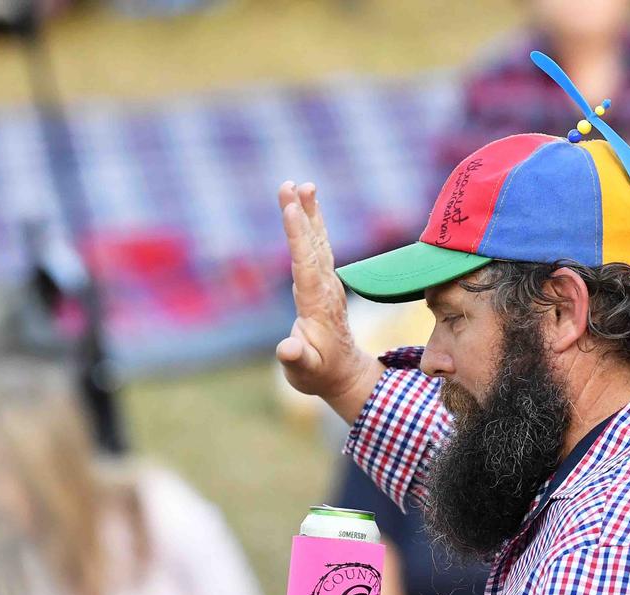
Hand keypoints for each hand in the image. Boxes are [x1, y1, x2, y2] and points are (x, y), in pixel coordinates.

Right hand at [275, 181, 383, 422]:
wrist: (344, 374)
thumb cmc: (319, 374)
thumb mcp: (304, 373)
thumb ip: (296, 359)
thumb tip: (286, 349)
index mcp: (317, 304)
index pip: (305, 264)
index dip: (297, 236)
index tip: (290, 209)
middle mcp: (324, 288)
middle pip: (312, 245)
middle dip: (301, 214)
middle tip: (291, 185)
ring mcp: (326, 283)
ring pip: (317, 241)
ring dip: (309, 213)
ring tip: (302, 185)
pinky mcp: (323, 282)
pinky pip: (317, 247)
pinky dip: (311, 225)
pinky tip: (306, 207)